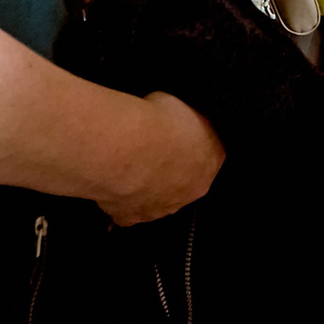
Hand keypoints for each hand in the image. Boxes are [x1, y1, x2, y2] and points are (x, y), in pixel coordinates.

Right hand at [101, 92, 224, 225]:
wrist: (125, 147)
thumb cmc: (159, 119)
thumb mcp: (181, 105)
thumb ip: (182, 121)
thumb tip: (173, 120)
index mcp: (212, 160)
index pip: (209, 153)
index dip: (190, 144)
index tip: (173, 135)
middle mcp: (192, 190)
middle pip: (184, 180)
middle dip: (170, 169)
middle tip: (148, 151)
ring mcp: (161, 209)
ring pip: (157, 198)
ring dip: (146, 186)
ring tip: (126, 166)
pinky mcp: (130, 218)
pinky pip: (127, 210)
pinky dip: (120, 200)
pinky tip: (111, 184)